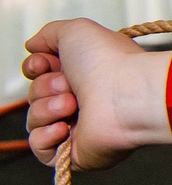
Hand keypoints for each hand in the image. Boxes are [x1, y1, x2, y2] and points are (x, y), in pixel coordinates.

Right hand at [20, 19, 171, 170]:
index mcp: (82, 73)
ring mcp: (79, 128)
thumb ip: (49, 34)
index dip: (34, 68)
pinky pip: (40, 148)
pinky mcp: (76, 153)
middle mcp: (81, 99)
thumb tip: (31, 46)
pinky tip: (63, 128)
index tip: (42, 64)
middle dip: (44, 87)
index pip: (38, 74)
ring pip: (34, 119)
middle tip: (68, 85)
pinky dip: (45, 137)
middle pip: (34, 95)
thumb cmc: (107, 61)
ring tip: (72, 104)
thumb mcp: (75, 31)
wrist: (128, 95)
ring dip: (47, 108)